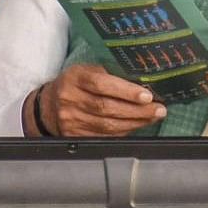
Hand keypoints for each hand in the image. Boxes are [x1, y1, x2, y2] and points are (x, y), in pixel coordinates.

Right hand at [36, 64, 165, 136]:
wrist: (48, 105)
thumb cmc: (77, 84)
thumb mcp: (89, 71)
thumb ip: (111, 75)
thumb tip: (145, 82)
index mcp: (75, 78)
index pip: (101, 84)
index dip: (126, 91)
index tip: (147, 96)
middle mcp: (70, 99)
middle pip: (107, 108)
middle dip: (138, 111)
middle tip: (159, 109)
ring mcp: (71, 120)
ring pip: (107, 125)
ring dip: (135, 122)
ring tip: (153, 117)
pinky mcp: (74, 135)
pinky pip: (104, 136)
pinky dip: (124, 132)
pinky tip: (137, 126)